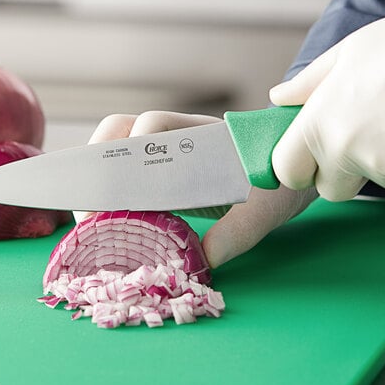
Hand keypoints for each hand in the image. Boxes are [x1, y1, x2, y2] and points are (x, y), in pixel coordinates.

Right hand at [78, 111, 317, 267]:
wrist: (293, 172)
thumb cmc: (280, 181)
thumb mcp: (267, 208)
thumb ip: (239, 230)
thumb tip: (204, 260)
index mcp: (202, 136)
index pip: (152, 124)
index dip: (128, 151)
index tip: (115, 188)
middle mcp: (179, 136)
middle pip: (121, 127)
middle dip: (97, 159)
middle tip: (91, 207)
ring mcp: (169, 150)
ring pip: (119, 144)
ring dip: (99, 171)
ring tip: (91, 213)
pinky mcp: (167, 170)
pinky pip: (130, 167)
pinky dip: (112, 185)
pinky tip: (108, 215)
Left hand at [269, 7, 384, 200]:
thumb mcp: (346, 53)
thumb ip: (307, 83)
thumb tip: (279, 98)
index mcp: (318, 123)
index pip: (286, 170)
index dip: (295, 167)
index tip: (306, 159)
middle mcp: (344, 151)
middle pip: (328, 189)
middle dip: (338, 174)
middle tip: (359, 141)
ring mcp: (381, 168)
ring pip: (373, 182)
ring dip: (381, 163)